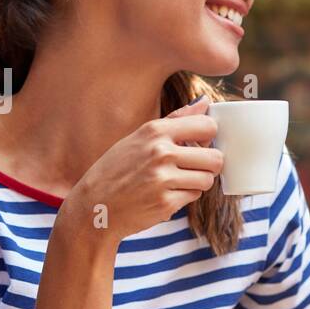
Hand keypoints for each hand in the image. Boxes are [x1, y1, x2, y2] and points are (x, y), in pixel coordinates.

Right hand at [64, 97, 222, 240]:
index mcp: (155, 131)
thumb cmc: (116, 169)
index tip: (201, 143)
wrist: (94, 205)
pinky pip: (194, 196)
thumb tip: (204, 102)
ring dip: (197, 182)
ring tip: (177, 181)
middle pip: (215, 158)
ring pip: (207, 179)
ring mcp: (163, 179)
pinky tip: (165, 194)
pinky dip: (185, 196)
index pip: (207, 126)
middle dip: (209, 165)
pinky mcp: (166, 203)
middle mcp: (160, 153)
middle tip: (194, 167)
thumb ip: (175, 120)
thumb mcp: (139, 137)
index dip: (209, 136)